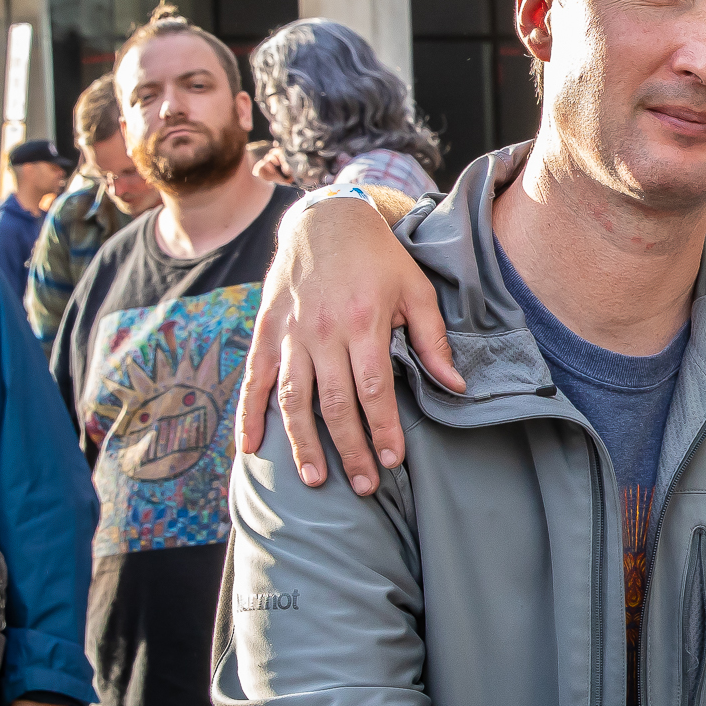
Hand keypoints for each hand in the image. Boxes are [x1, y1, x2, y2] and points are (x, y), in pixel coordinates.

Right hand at [237, 196, 461, 496]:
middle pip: (335, 403)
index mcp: (364, 322)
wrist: (325, 219)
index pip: (374, 389)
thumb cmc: (379, 259)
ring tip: (314, 480)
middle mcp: (323, 331)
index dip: (383, 428)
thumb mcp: (417, 291)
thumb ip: (433, 341)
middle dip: (350, 448)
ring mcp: (290, 333)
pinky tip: (251, 449)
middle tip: (364, 486)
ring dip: (302, 443)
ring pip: (292, 398)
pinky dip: (249, 415)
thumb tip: (456, 387)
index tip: (393, 460)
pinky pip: (254, 380)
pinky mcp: (266, 331)